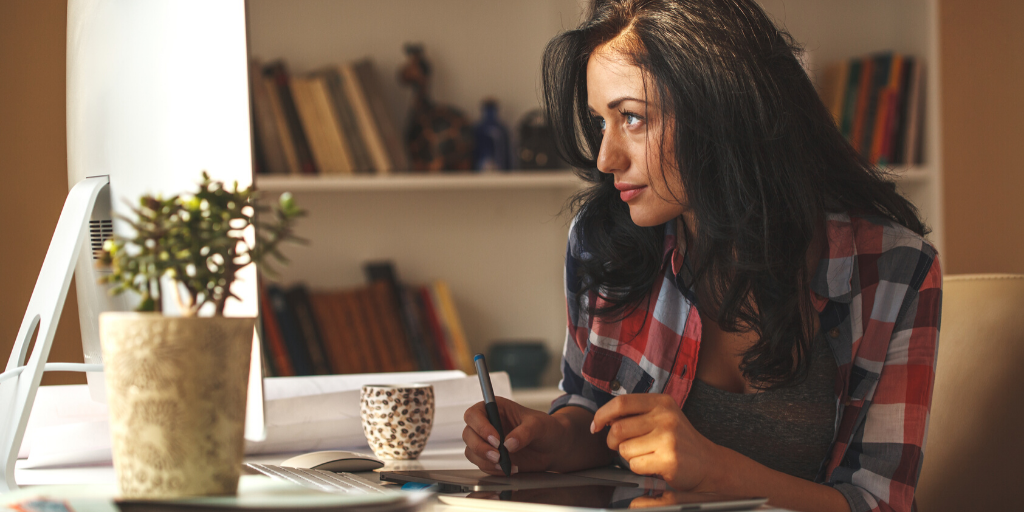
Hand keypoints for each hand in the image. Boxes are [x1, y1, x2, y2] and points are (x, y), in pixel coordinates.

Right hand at [462, 397, 569, 474]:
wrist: (554, 448)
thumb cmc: (546, 429)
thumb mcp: (539, 425)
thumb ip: (525, 432)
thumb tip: (509, 444)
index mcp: (495, 408)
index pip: (474, 414)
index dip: (481, 427)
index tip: (496, 439)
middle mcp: (487, 424)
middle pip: (468, 434)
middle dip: (481, 447)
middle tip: (498, 455)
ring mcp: (487, 442)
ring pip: (471, 451)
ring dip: (485, 460)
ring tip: (505, 464)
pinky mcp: (491, 457)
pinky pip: (481, 464)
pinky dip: (492, 469)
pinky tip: (509, 468)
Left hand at [591, 393, 717, 491]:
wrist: (708, 463)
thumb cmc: (678, 440)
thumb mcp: (661, 417)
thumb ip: (636, 414)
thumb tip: (603, 419)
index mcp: (661, 402)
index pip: (621, 403)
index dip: (602, 414)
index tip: (596, 426)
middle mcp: (665, 416)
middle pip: (618, 428)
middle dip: (612, 441)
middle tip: (621, 446)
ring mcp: (668, 437)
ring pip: (624, 449)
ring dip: (628, 456)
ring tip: (644, 454)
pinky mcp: (668, 459)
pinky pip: (635, 464)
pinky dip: (638, 467)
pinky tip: (652, 464)